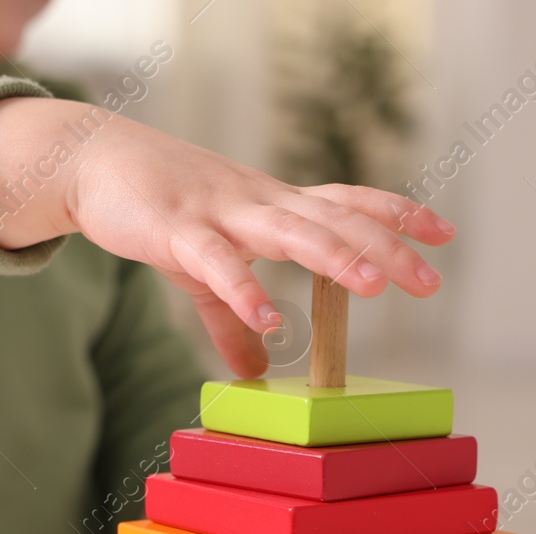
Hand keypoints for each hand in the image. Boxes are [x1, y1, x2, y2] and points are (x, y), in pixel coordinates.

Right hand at [0, 97, 454, 375]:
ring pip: (290, 233)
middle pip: (336, 220)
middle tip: (428, 280)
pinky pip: (216, 265)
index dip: (396, 215)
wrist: (91, 161)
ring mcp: (221, 214)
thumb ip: (233, 321)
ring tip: (375, 286)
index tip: (444, 233)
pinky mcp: (177, 232)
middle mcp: (260, 204)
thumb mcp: (204, 268)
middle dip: (385, 248)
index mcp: (274, 206)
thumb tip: (254, 370)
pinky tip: (270, 320)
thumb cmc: (159, 210)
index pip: (348, 202)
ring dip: (335, 258)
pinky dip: (244, 291)